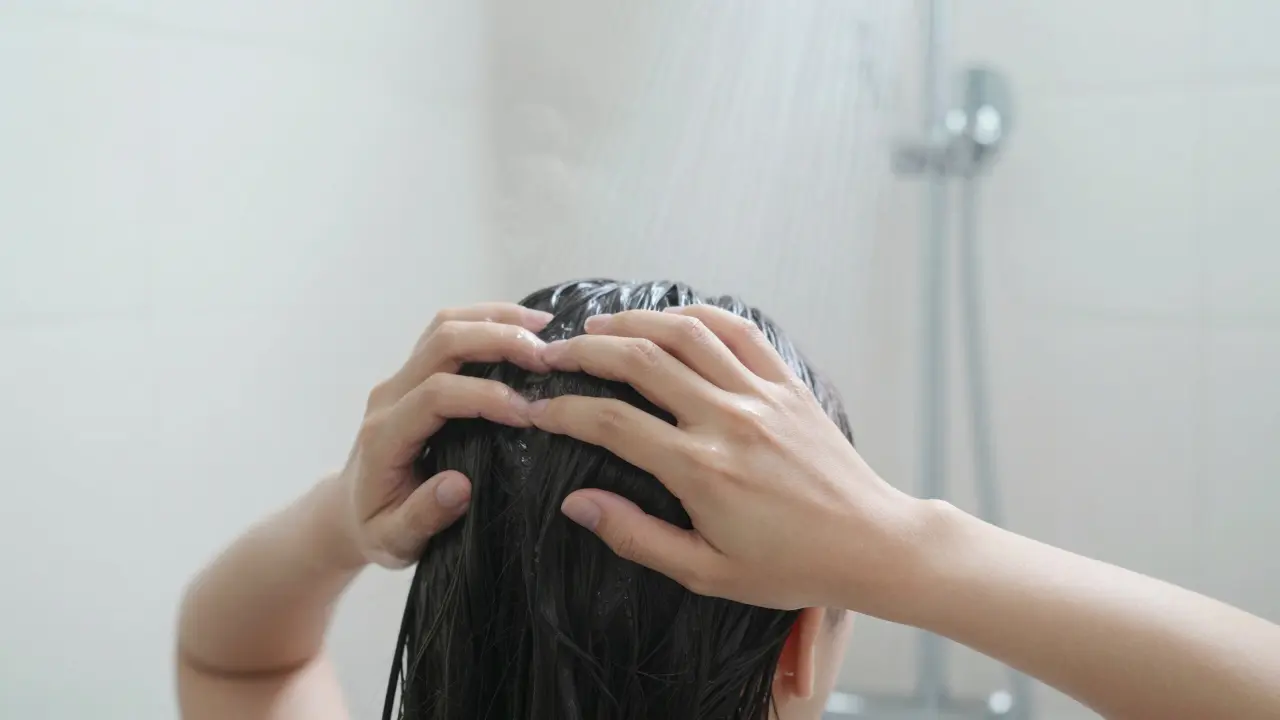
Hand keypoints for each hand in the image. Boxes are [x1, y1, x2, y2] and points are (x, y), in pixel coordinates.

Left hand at [336, 303, 550, 568]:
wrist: (350, 511)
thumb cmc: (378, 528)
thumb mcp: (395, 540)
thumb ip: (423, 517)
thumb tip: (459, 486)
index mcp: (385, 436)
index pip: (436, 395)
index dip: (485, 396)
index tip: (529, 415)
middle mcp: (389, 396)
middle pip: (442, 344)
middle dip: (499, 341)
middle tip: (549, 357)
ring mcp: (399, 378)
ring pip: (445, 326)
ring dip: (496, 320)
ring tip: (546, 327)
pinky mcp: (413, 372)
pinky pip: (448, 332)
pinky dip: (488, 321)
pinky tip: (524, 328)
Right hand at [529, 306, 927, 613]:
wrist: (871, 544)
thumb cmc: (791, 566)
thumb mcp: (707, 572)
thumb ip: (636, 536)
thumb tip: (576, 503)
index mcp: (701, 470)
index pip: (612, 423)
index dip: (564, 410)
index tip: (538, 410)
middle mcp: (727, 420)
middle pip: (641, 361)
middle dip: (586, 352)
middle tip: (553, 355)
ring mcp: (761, 395)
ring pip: (686, 334)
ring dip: (633, 322)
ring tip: (598, 327)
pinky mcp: (788, 384)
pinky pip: (738, 331)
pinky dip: (697, 315)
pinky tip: (669, 319)